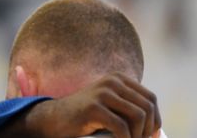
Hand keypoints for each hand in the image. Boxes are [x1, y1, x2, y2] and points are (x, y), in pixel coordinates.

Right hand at [25, 72, 160, 137]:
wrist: (53, 119)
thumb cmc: (84, 117)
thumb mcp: (109, 105)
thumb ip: (128, 106)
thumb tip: (157, 127)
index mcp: (117, 78)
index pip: (150, 99)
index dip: (155, 120)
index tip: (148, 136)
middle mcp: (111, 81)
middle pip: (147, 107)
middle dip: (148, 130)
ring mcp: (102, 93)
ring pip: (139, 116)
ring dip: (138, 136)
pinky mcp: (93, 107)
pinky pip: (122, 127)